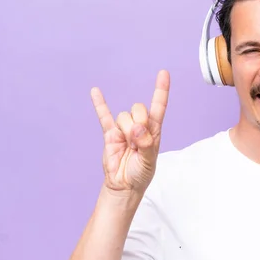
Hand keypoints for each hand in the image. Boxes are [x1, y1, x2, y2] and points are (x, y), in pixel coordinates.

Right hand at [91, 70, 169, 194]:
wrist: (124, 185)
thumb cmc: (140, 173)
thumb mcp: (148, 161)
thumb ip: (146, 144)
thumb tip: (138, 128)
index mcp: (154, 130)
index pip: (159, 106)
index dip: (161, 90)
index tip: (163, 73)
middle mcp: (140, 126)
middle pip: (138, 108)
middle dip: (138, 122)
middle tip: (137, 141)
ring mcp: (124, 129)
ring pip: (123, 116)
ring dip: (126, 130)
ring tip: (128, 146)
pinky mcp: (110, 134)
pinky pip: (104, 116)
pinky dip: (100, 104)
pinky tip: (95, 91)